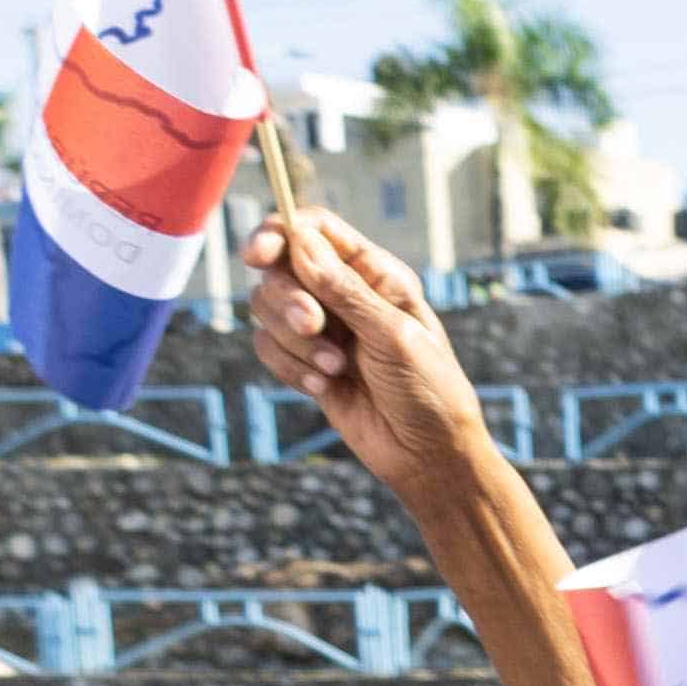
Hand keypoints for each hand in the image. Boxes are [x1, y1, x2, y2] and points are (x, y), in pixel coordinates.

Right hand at [246, 205, 496, 497]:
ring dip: (294, 342)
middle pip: (279, 268)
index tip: (257, 254)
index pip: (314, 230)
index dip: (280, 231)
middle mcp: (344, 294)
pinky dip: (290, 369)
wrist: (428, 455)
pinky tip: (326, 389)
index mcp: (374, 273)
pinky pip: (268, 348)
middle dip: (287, 299)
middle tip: (314, 327)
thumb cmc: (429, 390)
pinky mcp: (305, 363)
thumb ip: (344, 290)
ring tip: (336, 369)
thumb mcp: (393, 335)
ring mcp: (322, 329)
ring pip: (266, 309)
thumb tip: (300, 241)